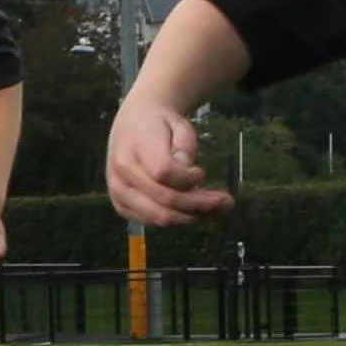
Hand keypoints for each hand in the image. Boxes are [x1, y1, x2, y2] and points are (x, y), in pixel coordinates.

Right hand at [106, 94, 226, 226]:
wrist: (134, 122)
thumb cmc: (159, 124)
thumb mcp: (178, 126)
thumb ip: (184, 149)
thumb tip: (189, 177)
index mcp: (133, 149)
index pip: (164, 172)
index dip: (188, 178)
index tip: (201, 173)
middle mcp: (121, 175)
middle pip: (164, 200)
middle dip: (199, 205)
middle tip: (225, 202)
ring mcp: (119, 193)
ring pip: (160, 217)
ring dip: (192, 216)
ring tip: (215, 209)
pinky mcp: (122, 206)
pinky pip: (153, 222)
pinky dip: (177, 219)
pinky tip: (194, 211)